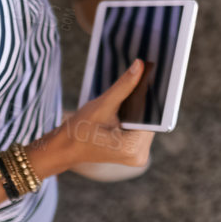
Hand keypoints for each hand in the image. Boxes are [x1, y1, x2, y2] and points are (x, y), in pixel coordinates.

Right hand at [35, 60, 154, 171]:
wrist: (65, 148)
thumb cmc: (79, 130)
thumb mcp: (101, 105)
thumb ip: (123, 86)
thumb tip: (140, 65)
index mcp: (132, 148)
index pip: (152, 116)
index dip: (152, 94)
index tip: (154, 73)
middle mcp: (140, 155)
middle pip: (151, 119)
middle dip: (145, 100)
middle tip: (144, 74)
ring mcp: (138, 155)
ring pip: (147, 122)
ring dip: (141, 108)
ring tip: (137, 86)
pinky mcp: (135, 151)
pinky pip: (141, 127)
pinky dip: (136, 115)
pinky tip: (129, 103)